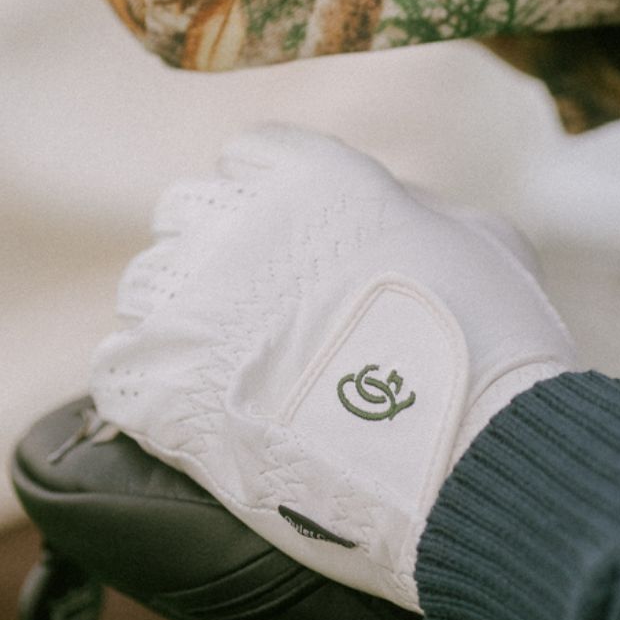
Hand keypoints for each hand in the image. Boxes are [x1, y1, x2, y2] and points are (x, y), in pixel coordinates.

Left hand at [90, 124, 573, 609]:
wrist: (478, 461)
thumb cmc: (498, 351)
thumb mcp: (484, 239)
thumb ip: (419, 206)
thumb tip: (393, 209)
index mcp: (314, 175)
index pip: (249, 159)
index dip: (272, 206)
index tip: (292, 250)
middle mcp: (239, 224)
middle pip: (187, 217)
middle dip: (221, 258)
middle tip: (265, 315)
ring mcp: (195, 306)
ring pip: (147, 292)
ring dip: (183, 323)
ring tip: (236, 374)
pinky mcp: (166, 389)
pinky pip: (120, 370)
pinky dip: (149, 389)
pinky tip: (195, 412)